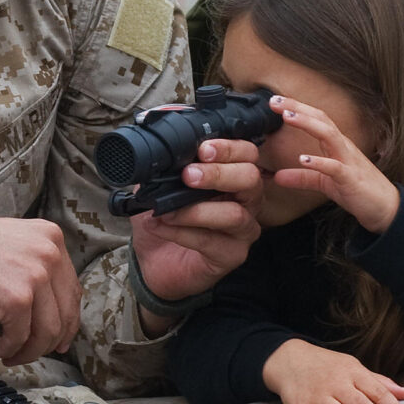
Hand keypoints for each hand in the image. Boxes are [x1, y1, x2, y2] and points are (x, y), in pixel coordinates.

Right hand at [0, 214, 78, 363]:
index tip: (60, 336)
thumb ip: (33, 265)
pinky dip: (10, 349)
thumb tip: (49, 305)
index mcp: (49, 236)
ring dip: (30, 350)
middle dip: (51, 340)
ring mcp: (35, 275)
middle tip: (35, 351)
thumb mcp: (9, 243)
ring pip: (48, 331)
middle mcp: (48, 253)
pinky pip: (22, 337)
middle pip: (66, 312)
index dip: (67, 319)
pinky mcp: (17, 298)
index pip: (71, 288)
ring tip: (11, 353)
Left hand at [130, 138, 264, 311]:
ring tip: (166, 210)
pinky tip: (160, 226)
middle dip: (219, 174)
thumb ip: (167, 164)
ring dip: (196, 210)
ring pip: (235, 214)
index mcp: (233, 176)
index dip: (230, 148)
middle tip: (189, 175)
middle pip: (250, 179)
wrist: (152, 259)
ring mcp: (243, 230)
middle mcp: (246, 201)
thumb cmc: (164, 218)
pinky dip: (182, 232)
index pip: (247, 154)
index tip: (203, 149)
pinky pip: (212, 242)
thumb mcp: (160, 184)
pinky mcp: (232, 255)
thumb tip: (161, 144)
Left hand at [268, 95, 400, 232]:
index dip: (297, 108)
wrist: (385, 208)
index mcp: (336, 145)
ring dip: (307, 124)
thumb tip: (277, 177)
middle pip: (321, 119)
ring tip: (287, 117)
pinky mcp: (350, 179)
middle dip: (298, 108)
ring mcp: (348, 161)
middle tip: (275, 100)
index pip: (316, 119)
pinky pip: (334, 167)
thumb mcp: (323, 183)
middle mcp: (343, 147)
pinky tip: (302, 159)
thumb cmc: (357, 190)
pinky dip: (319, 162)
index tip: (274, 101)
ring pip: (329, 135)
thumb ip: (301, 178)